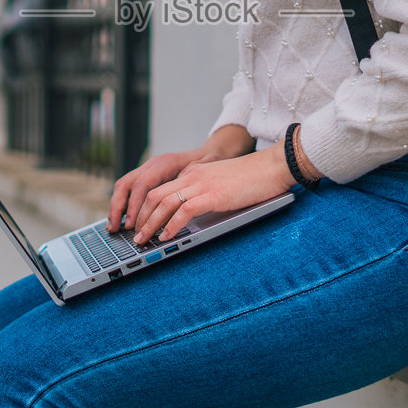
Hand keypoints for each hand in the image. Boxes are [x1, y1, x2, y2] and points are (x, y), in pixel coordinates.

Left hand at [130, 145, 293, 245]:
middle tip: (134, 235)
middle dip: (140, 216)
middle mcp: (193, 176)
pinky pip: (184, 210)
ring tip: (143, 239)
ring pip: (164, 202)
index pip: (161, 188)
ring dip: (150, 223)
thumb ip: (206, 193)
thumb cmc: (252, 178)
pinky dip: (171, 225)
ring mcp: (202, 184)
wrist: (272, 167)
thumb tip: (193, 214)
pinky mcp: (213, 195)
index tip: (139, 223)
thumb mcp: (221, 183)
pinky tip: (166, 236)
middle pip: (154, 194)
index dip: (145, 207)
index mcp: (193, 172)